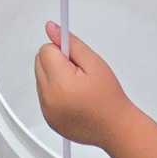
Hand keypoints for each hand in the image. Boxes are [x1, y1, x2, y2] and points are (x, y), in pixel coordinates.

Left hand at [34, 25, 129, 146]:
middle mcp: (49, 99)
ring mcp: (47, 112)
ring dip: (54, 77)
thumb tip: (51, 28)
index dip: (62, 51)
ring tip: (77, 88)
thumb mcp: (94, 62)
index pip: (45, 50)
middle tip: (78, 74)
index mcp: (59, 84)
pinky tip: (73, 98)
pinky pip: (43, 95)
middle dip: (56, 62)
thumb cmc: (110, 98)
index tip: (76, 61)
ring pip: (40, 78)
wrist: (117, 129)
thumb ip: (70, 42)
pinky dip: (54, 92)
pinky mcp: (49, 120)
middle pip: (39, 62)